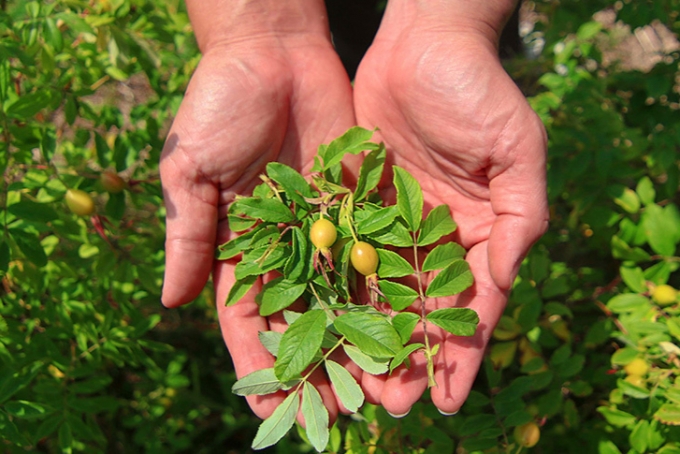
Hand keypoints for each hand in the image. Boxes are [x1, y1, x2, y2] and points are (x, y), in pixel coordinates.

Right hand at [159, 1, 356, 420]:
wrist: (272, 49)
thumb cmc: (218, 105)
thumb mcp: (191, 170)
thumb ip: (189, 234)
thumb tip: (168, 302)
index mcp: (239, 246)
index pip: (246, 318)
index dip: (257, 362)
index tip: (269, 407)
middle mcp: (285, 246)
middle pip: (301, 318)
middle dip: (316, 365)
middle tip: (335, 414)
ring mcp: (324, 228)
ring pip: (342, 296)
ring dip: (357, 341)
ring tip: (377, 387)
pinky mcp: (358, 203)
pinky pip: (373, 252)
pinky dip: (385, 290)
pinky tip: (402, 327)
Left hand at [353, 1, 548, 415]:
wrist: (423, 44)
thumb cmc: (479, 92)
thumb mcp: (517, 149)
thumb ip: (519, 216)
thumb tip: (504, 282)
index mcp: (476, 233)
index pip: (471, 306)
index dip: (462, 354)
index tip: (449, 399)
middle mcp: (433, 237)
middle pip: (419, 310)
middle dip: (406, 358)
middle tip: (387, 404)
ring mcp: (390, 224)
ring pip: (376, 292)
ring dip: (365, 337)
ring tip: (349, 381)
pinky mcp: (354, 204)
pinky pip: (342, 253)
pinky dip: (332, 290)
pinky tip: (318, 324)